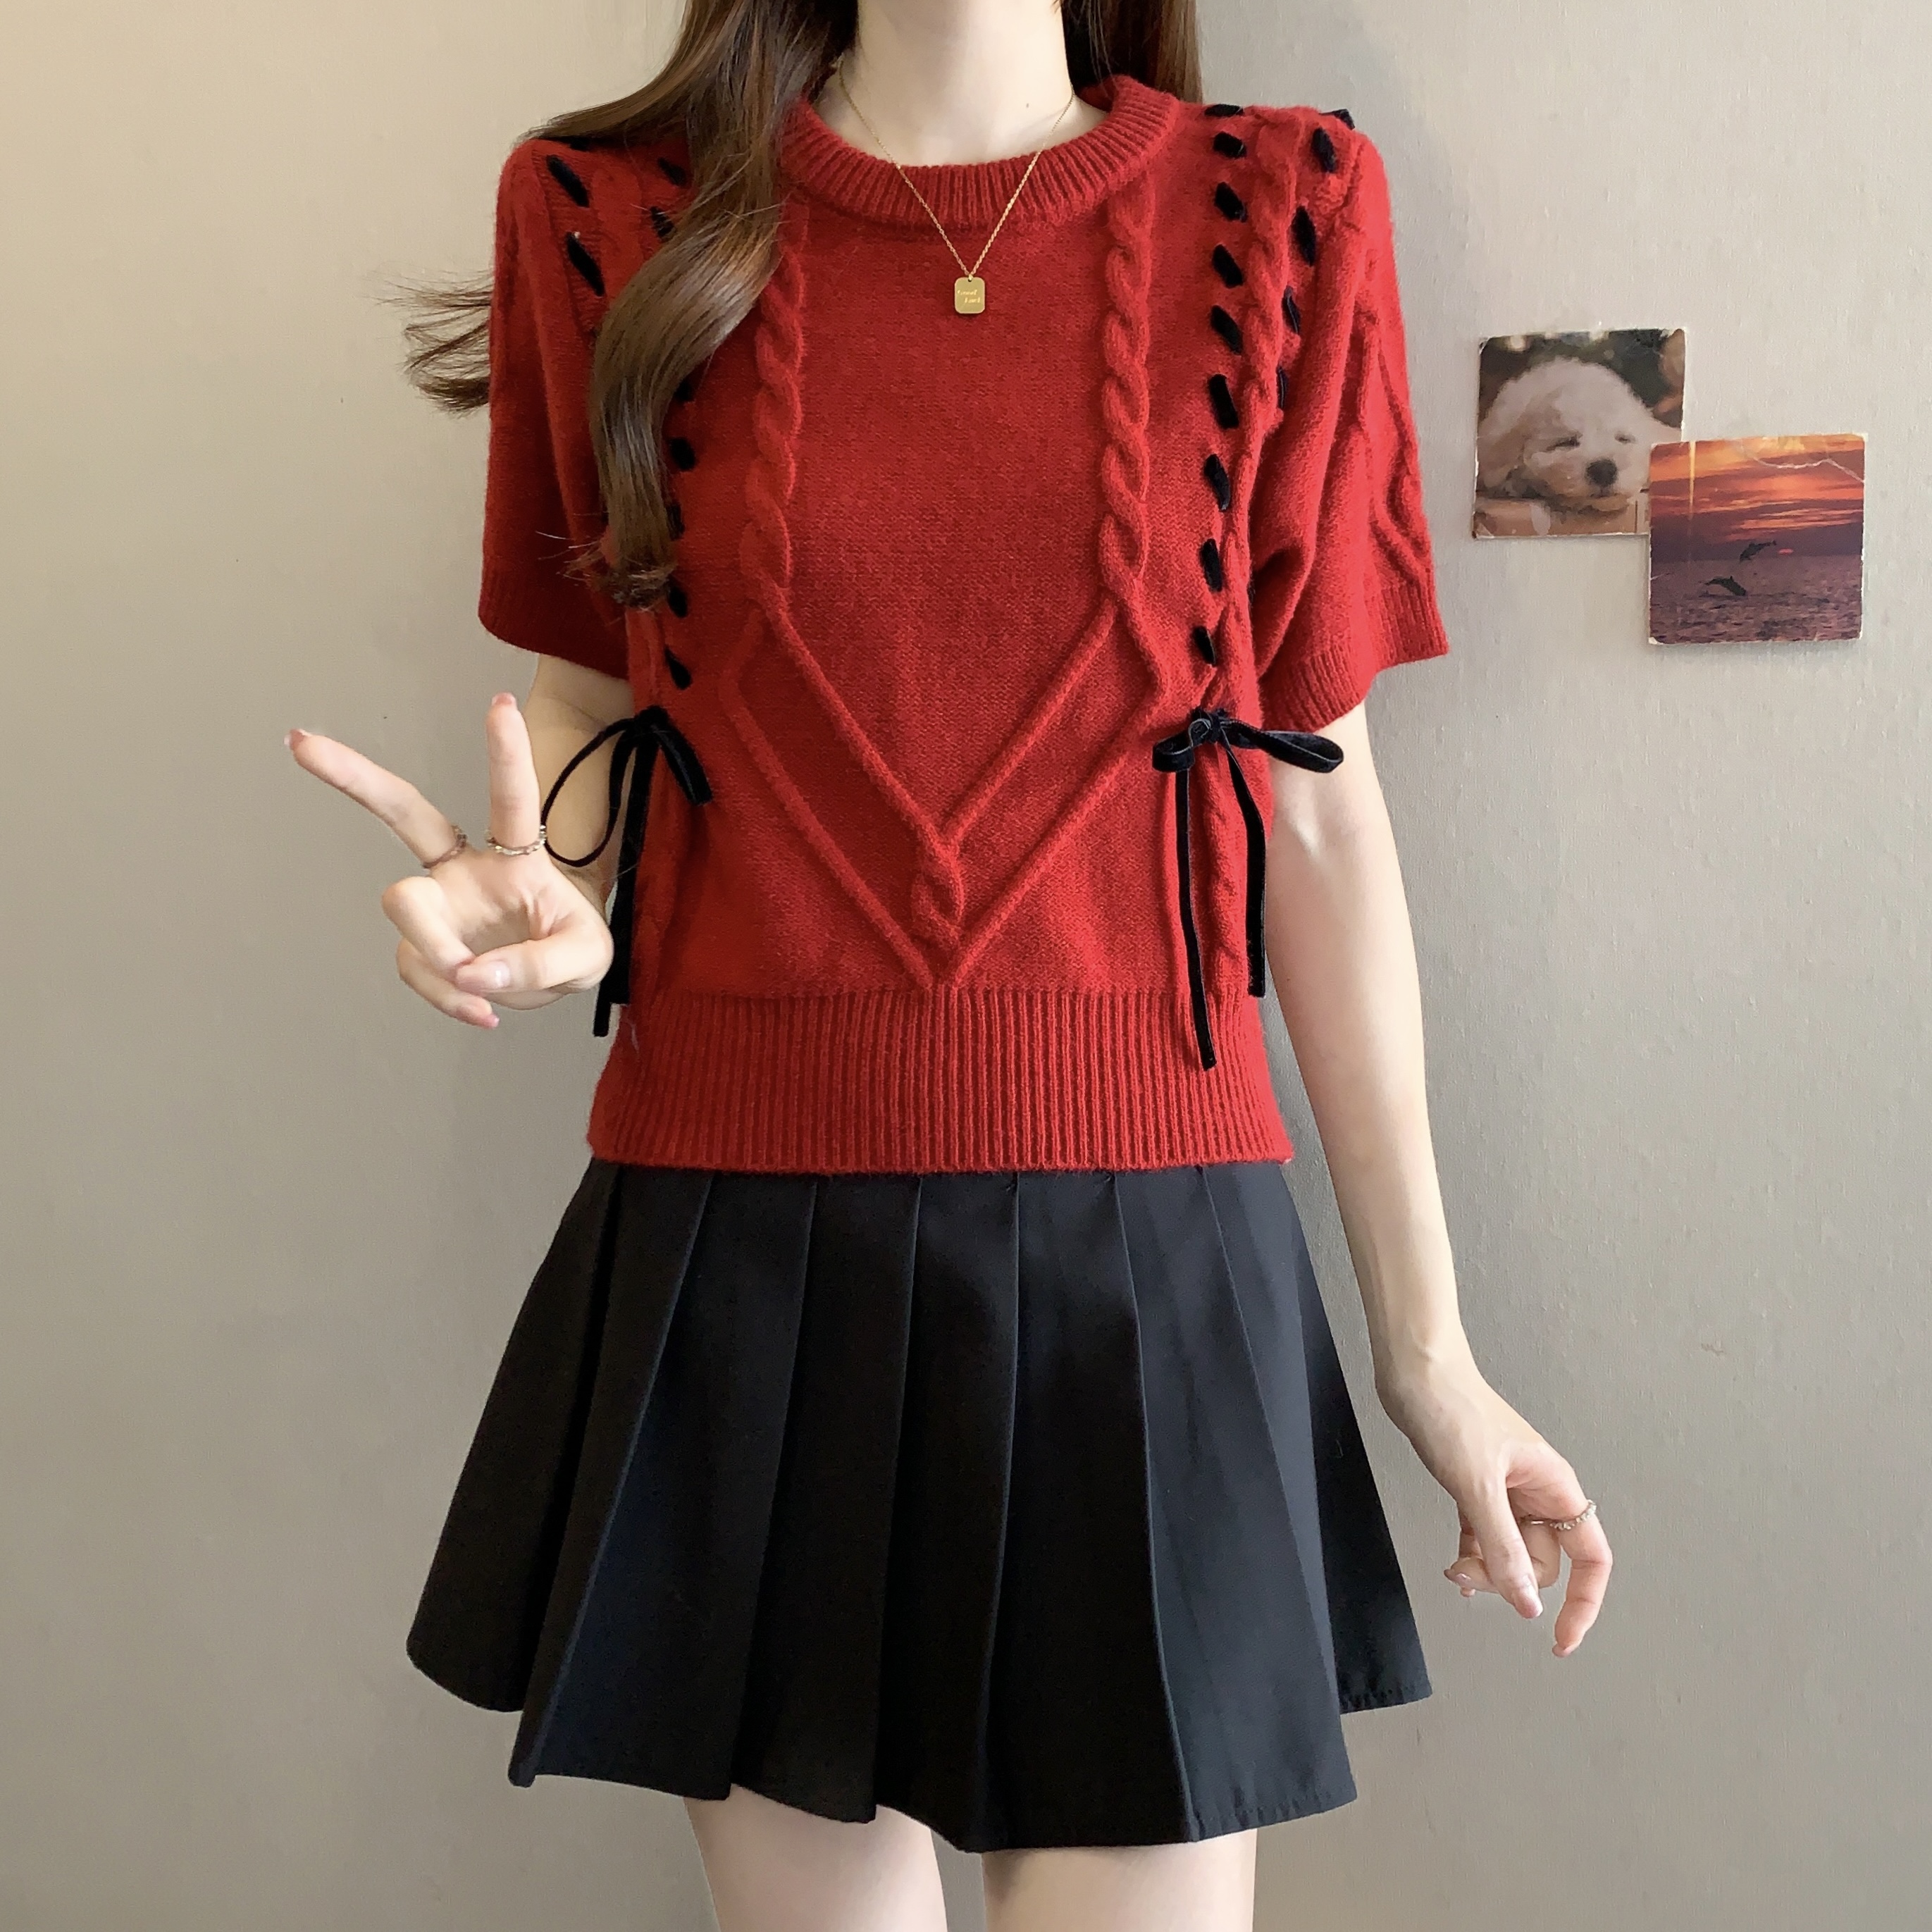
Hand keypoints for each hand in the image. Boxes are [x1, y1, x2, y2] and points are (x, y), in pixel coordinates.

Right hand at [287, 692, 613, 1027]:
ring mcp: (437, 903)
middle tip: (301, 742)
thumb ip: (541, 964)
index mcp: (517, 853)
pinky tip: (481, 1013)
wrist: (552, 977)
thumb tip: (473, 975)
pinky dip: (447, 998)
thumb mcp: (586, 959)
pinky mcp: (422, 946)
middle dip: (354, 775)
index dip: (507, 754)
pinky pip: (417, 969)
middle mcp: (465, 865)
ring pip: (405, 909)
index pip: (512, 799)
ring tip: (479, 990)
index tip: (502, 703)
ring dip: (438, 953)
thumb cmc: (571, 946)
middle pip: (404, 813)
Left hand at [1379, 1349, 1612, 1657]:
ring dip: (1486, 1570)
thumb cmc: (1452, 1409)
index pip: (1590, 1557)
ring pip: (1510, 1552)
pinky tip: (1454, 1564)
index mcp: (1554, 1485)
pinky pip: (1485, 1537)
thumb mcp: (1477, 1485)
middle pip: (1543, 1562)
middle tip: (1467, 1576)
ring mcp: (1505, 1489)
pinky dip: (1472, 1554)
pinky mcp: (1475, 1486)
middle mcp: (1536, 1490)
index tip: (1561, 1640)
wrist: (1414, 1371)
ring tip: (1452, 1569)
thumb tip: (1528, 1603)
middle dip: (1510, 1580)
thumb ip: (1503, 1547)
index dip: (1584, 1602)